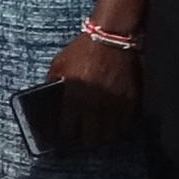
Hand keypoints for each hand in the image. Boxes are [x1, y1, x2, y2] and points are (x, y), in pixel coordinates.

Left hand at [32, 25, 142, 152]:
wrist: (110, 37)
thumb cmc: (81, 50)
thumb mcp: (58, 64)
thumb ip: (52, 83)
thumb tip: (47, 98)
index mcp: (73, 99)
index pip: (69, 132)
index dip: (66, 136)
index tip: (66, 136)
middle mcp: (94, 107)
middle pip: (92, 140)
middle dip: (87, 140)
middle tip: (85, 135)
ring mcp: (114, 105)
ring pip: (111, 135)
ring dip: (105, 134)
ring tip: (102, 130)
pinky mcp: (131, 100)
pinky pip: (128, 124)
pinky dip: (123, 125)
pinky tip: (117, 121)